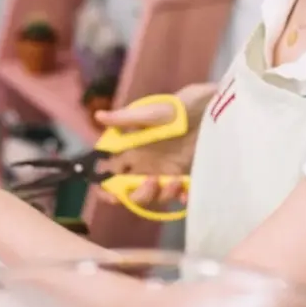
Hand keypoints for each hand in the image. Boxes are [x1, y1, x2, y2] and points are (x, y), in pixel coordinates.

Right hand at [93, 83, 212, 208]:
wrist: (207, 110)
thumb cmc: (177, 109)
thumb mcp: (151, 112)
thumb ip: (125, 119)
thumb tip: (98, 116)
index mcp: (132, 151)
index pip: (111, 174)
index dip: (106, 187)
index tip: (110, 193)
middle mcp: (145, 165)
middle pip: (131, 192)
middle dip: (136, 195)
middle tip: (150, 183)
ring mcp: (165, 172)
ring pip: (154, 196)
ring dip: (161, 194)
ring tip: (174, 181)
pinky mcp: (184, 177)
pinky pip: (178, 196)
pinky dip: (181, 197)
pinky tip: (186, 191)